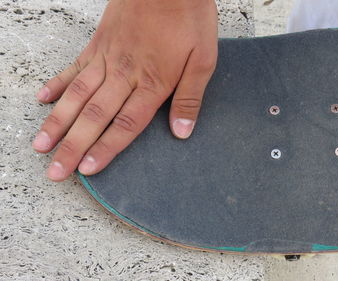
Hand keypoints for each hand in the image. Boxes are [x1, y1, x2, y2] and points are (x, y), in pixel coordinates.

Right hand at [32, 0, 217, 180]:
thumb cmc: (189, 17)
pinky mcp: (99, 42)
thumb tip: (181, 132)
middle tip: (55, 171)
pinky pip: (74, 67)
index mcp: (153, 82)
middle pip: (95, 117)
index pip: (125, 124)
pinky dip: (57, 83)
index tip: (87, 170)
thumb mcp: (204, 59)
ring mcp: (108, 57)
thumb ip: (189, 97)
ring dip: (58, 122)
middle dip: (73, 146)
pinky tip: (44, 99)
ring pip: (78, 95)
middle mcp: (125, 74)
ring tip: (41, 145)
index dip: (106, 149)